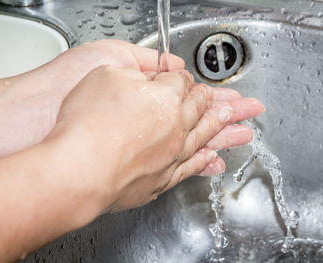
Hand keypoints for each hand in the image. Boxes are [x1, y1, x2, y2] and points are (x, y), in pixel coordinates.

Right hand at [45, 65, 263, 212]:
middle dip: (223, 105)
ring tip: (243, 130)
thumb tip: (150, 77)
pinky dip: (205, 163)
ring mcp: (172, 156)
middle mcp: (176, 127)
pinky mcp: (161, 181)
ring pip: (206, 140)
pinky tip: (213, 161)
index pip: (181, 83)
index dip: (182, 79)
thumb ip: (136, 73)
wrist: (78, 171)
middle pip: (204, 111)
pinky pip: (192, 169)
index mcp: (166, 97)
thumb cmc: (87, 124)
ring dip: (225, 133)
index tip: (184, 80)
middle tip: (244, 105)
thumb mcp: (107, 75)